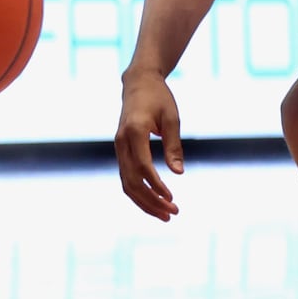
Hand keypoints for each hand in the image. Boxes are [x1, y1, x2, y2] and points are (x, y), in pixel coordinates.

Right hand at [115, 68, 181, 220]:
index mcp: (134, 131)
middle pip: (131, 179)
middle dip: (151, 200)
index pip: (143, 166)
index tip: (172, 199)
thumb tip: (179, 173)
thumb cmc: (159, 99)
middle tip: (173, 214)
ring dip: (144, 201)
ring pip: (126, 181)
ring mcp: (119, 146)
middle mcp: (121, 141)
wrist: (138, 84)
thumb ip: (173, 146)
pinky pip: (126, 176)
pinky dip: (138, 192)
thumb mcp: (172, 118)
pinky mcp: (121, 150)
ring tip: (165, 215)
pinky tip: (153, 201)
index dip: (157, 185)